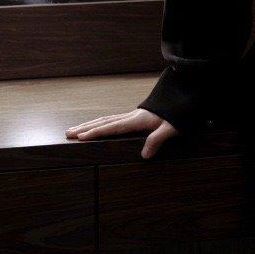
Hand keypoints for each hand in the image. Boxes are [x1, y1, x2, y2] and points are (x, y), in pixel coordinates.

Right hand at [65, 108, 180, 158]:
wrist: (185, 98)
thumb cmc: (180, 114)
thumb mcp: (172, 128)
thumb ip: (157, 139)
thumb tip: (144, 155)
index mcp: (138, 120)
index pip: (112, 127)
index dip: (96, 132)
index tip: (80, 137)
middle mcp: (133, 116)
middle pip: (105, 121)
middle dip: (86, 127)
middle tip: (68, 132)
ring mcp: (134, 115)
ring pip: (108, 119)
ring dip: (91, 124)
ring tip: (76, 129)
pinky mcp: (138, 116)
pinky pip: (114, 119)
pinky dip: (102, 122)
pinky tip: (99, 125)